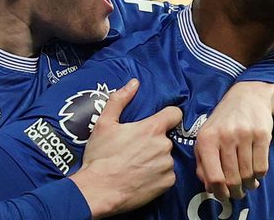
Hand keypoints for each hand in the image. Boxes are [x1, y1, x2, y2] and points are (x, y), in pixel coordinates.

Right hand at [70, 79, 182, 218]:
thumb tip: (134, 83)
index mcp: (152, 128)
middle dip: (155, 141)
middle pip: (166, 138)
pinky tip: (142, 178)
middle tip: (136, 149)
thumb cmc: (100, 157)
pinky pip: (167, 175)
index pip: (174, 113)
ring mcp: (167, 165)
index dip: (167, 116)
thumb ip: (120, 100)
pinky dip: (158, 176)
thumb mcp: (104, 123)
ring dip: (157, 159)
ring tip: (137, 165)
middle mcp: (164, 145)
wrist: (98, 190)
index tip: (159, 121)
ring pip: (166, 157)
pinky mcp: (167, 183)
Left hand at [194, 81, 273, 199]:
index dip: (220, 192)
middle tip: (237, 192)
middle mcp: (225, 136)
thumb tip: (210, 187)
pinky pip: (262, 167)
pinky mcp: (262, 135)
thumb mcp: (206, 137)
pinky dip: (259, 175)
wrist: (247, 96)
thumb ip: (203, 163)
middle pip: (232, 178)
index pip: (214, 176)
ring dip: (248, 185)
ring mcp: (245, 135)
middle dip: (235, 192)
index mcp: (206, 139)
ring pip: (248, 175)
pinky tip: (255, 172)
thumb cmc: (223, 121)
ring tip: (247, 183)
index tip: (223, 196)